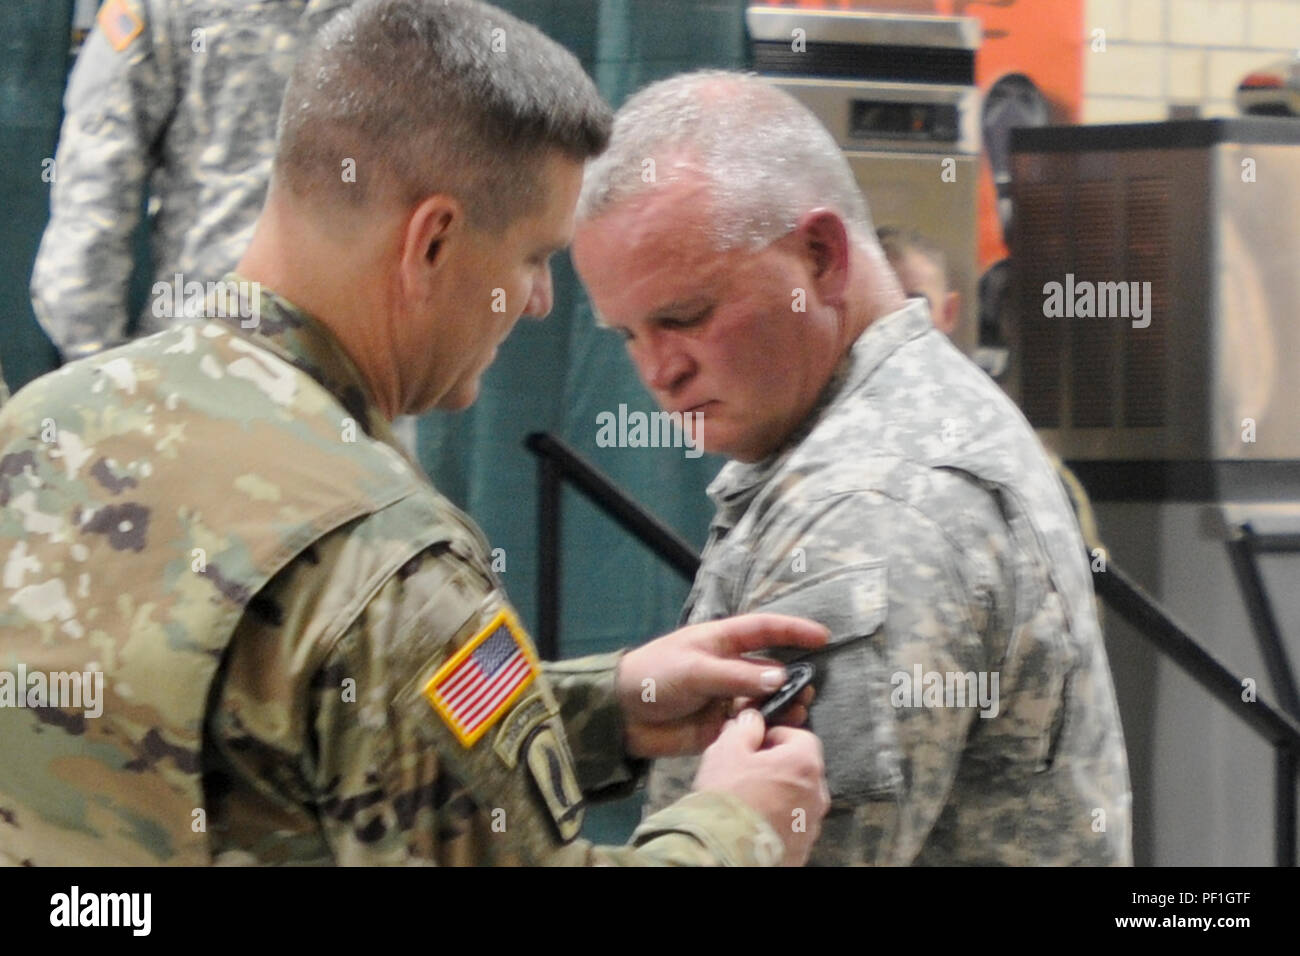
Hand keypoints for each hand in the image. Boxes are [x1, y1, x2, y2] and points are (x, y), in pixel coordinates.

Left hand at [615, 613, 827, 758]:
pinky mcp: (721, 725)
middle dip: (793, 675)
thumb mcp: (695, 670)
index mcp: (720, 641)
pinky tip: (781, 729)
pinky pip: (752, 724)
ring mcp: (725, 696)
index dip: (793, 631)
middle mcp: (727, 667)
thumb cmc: (654, 677)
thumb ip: (737, 676)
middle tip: (810, 688)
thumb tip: (780, 677)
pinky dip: (769, 725)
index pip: (764, 630)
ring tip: (800, 709)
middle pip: (770, 667)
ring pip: (764, 698)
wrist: (621, 715)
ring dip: (784, 702)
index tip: (823, 637)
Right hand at [693, 709, 829, 865]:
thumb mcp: (726, 751)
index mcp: (804, 764)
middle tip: (747, 771)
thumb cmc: (727, 798)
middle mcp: (817, 794)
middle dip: (777, 766)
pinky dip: (777, 819)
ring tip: (748, 800)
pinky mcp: (803, 848)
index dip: (776, 736)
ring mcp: (812, 824)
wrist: (724, 853)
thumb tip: (751, 720)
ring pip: (797, 798)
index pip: (801, 736)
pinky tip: (753, 821)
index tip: (755, 743)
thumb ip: (743, 728)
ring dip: (778, 794)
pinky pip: (792, 825)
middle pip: (801, 768)